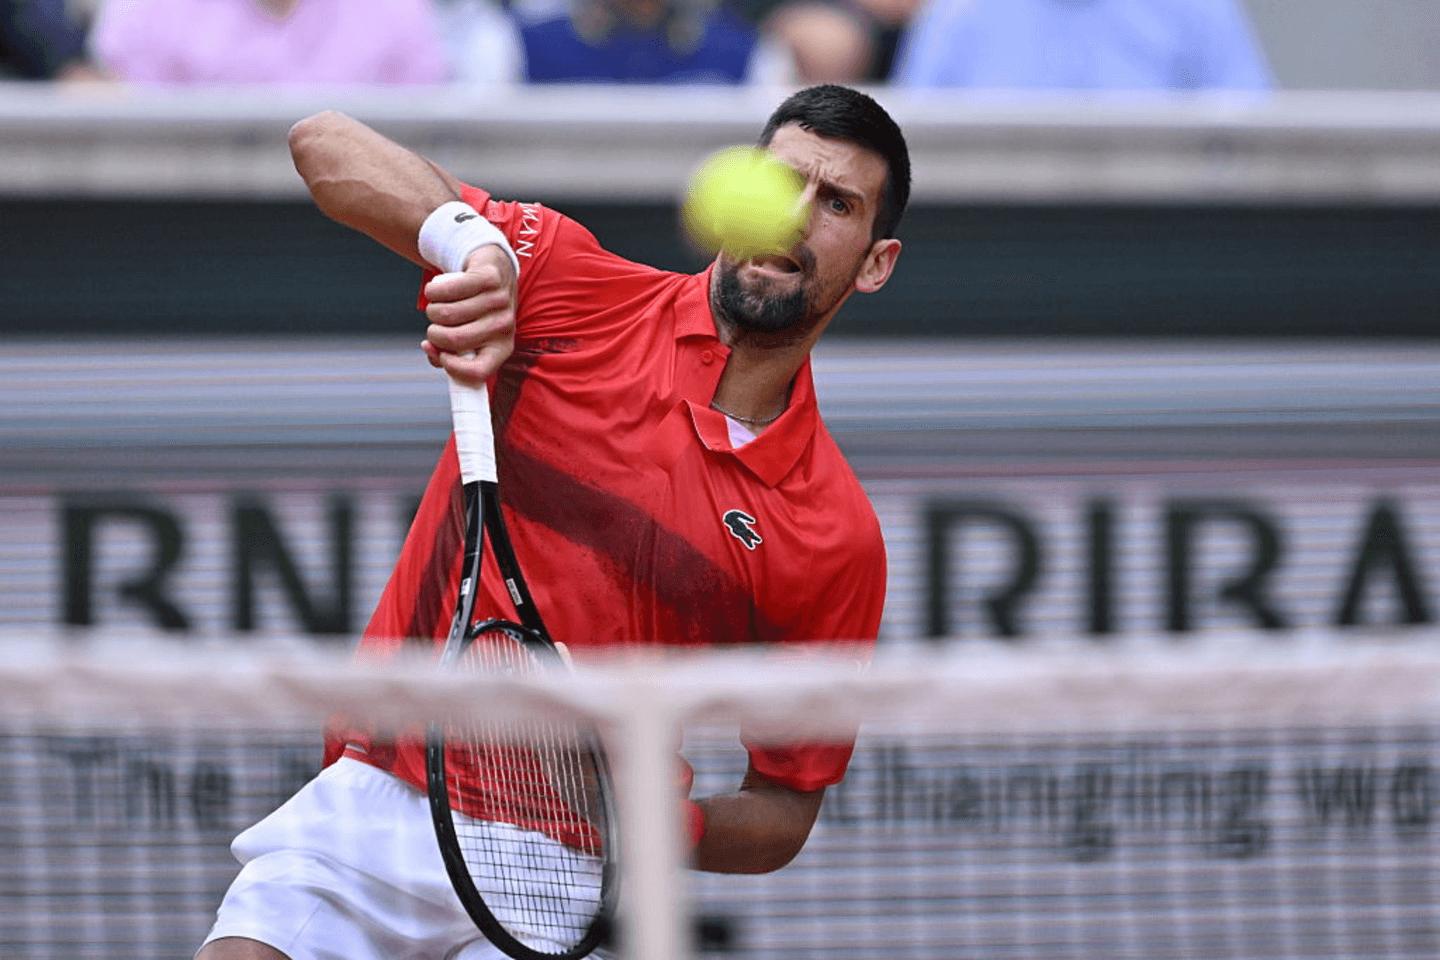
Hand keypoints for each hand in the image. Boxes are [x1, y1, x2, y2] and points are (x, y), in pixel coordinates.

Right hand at [421, 246, 516, 385]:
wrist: (492, 271)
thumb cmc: (476, 312)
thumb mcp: (468, 336)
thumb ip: (445, 352)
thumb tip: (428, 348)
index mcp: (502, 348)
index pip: (478, 371)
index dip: (451, 367)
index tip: (441, 356)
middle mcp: (504, 325)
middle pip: (455, 340)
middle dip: (434, 334)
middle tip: (435, 326)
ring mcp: (499, 300)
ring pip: (446, 314)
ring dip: (432, 311)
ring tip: (438, 306)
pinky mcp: (489, 277)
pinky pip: (447, 290)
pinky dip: (433, 291)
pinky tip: (436, 291)